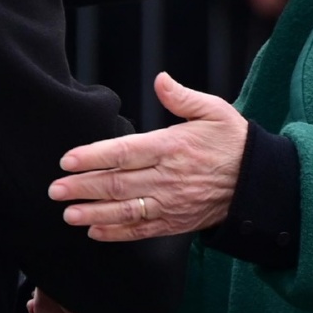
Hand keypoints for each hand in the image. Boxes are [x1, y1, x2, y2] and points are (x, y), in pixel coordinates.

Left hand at [49, 72, 247, 240]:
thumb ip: (182, 97)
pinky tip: (94, 231)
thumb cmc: (232, 141)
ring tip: (67, 214)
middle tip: (55, 189)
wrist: (258, 182)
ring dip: (93, 213)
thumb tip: (160, 79)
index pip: (124, 153)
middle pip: (117, 184)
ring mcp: (171, 203)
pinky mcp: (175, 223)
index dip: (93, 157)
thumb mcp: (214, 110)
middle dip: (82, 187)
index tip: (67, 160)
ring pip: (125, 211)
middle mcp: (168, 177)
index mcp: (172, 146)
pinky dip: (116, 233)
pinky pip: (141, 230)